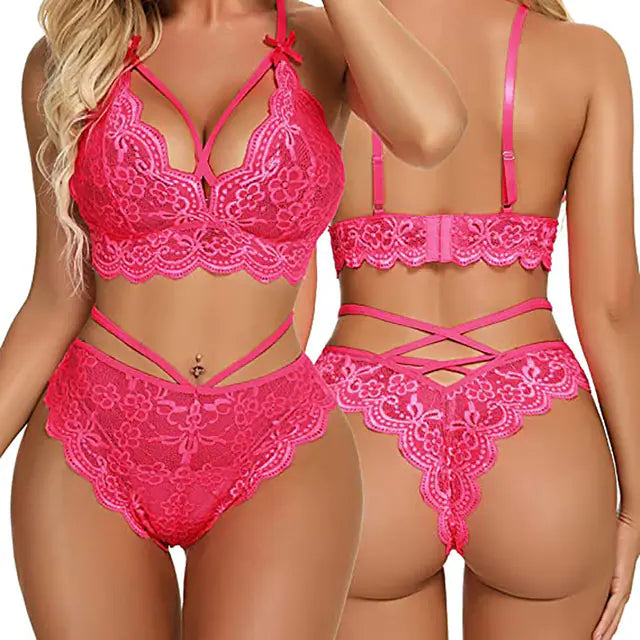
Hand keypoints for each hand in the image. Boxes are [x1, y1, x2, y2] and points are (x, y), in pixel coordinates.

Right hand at [593, 516, 639, 639]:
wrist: (630, 525)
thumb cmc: (614, 530)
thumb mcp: (596, 547)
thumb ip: (585, 551)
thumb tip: (568, 546)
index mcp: (613, 581)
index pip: (607, 606)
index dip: (600, 620)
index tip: (590, 631)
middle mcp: (620, 588)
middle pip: (610, 617)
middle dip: (601, 630)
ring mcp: (622, 588)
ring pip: (611, 618)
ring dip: (603, 632)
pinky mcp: (621, 586)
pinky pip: (611, 610)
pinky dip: (605, 624)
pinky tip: (598, 635)